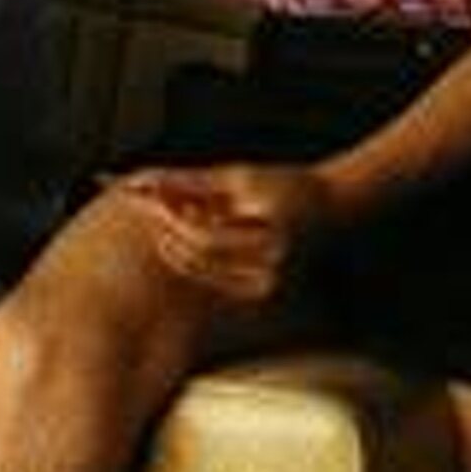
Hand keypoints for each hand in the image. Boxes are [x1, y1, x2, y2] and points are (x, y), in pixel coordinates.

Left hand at [112, 160, 337, 302]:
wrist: (328, 207)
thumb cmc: (283, 183)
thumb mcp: (237, 176)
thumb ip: (190, 182)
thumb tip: (142, 182)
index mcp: (273, 241)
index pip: (204, 238)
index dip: (170, 218)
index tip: (146, 196)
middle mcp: (272, 272)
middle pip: (197, 258)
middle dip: (166, 230)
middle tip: (150, 204)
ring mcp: (267, 289)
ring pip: (198, 271)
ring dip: (175, 243)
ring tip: (178, 214)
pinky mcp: (259, 295)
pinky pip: (209, 280)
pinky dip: (190, 258)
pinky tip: (189, 235)